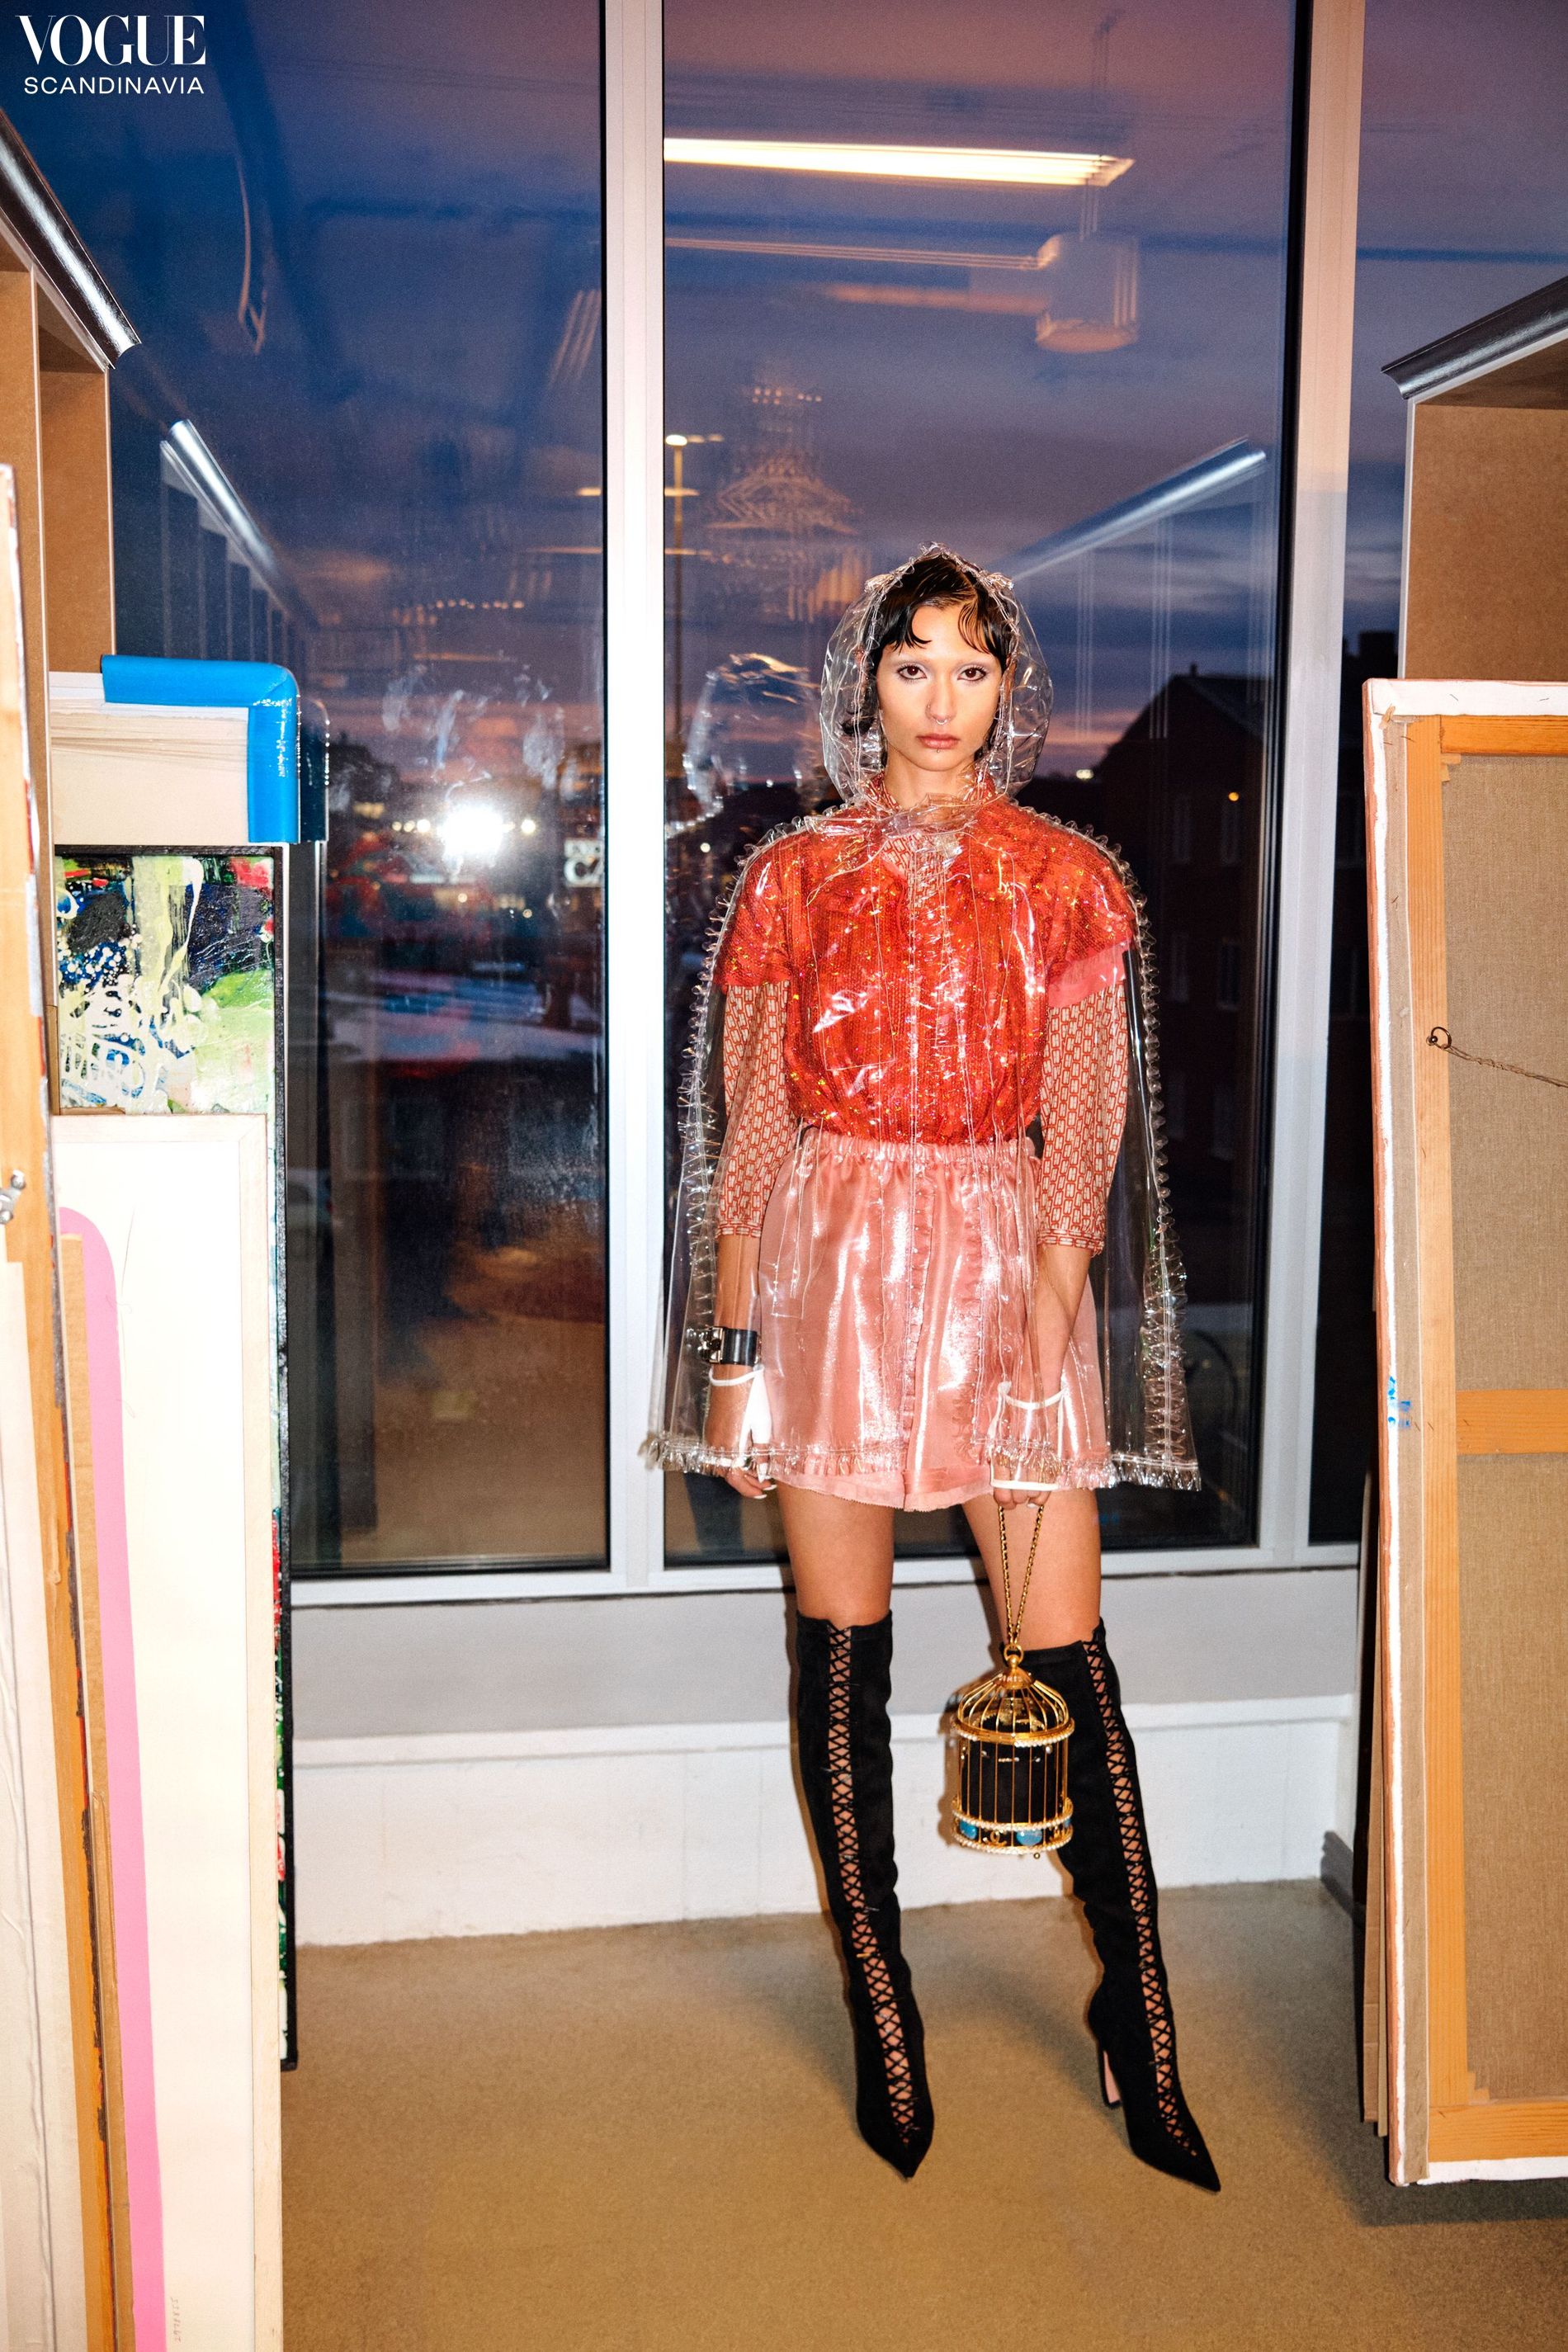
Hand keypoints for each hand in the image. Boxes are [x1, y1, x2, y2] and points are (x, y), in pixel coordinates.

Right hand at [704, 1372, 773, 1499]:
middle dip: (746, 1481)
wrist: (734, 1374)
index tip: (763, 1491)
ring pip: (723, 1463)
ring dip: (739, 1471)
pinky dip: (732, 1458)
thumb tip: (763, 1472)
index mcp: (729, 1447)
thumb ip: (762, 1453)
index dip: (749, 1488)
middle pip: (728, 1474)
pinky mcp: (712, 1429)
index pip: (736, 1479)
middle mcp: (716, 1446)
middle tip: (765, 1483)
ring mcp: (712, 1437)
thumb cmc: (751, 1397)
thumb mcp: (763, 1426)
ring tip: (757, 1471)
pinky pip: (720, 1452)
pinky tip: (745, 1455)